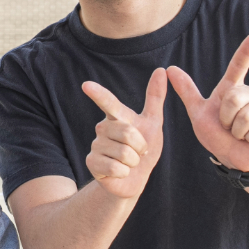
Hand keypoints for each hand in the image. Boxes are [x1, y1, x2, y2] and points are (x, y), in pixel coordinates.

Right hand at [81, 68, 167, 198]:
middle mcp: (102, 128)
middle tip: (139, 152)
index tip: (86, 85)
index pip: (108, 103)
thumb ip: (155, 98)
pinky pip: (115, 167)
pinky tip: (120, 172)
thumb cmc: (143, 149)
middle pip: (127, 133)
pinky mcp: (91, 162)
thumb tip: (162, 69)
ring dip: (133, 162)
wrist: (134, 178)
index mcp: (117, 117)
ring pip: (123, 153)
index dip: (98, 94)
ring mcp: (95, 145)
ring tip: (129, 163)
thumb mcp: (153, 123)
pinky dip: (124, 173)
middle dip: (141, 147)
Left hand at [167, 32, 248, 171]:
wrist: (234, 158)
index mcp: (231, 89)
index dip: (246, 50)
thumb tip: (169, 68)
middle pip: (235, 97)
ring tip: (239, 134)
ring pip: (247, 114)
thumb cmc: (217, 135)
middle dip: (226, 118)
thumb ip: (187, 91)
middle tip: (227, 127)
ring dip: (238, 131)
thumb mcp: (198, 113)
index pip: (238, 65)